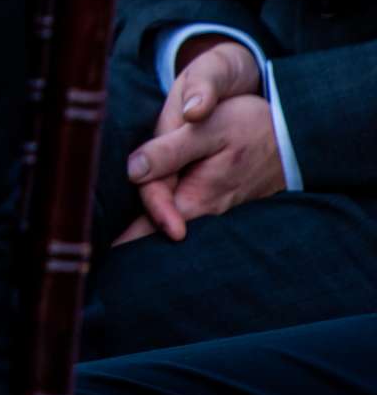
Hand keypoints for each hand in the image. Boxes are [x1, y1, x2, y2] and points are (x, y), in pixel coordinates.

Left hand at [116, 40, 283, 243]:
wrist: (295, 130)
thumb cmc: (248, 125)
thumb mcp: (206, 130)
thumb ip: (168, 151)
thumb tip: (132, 171)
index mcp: (197, 196)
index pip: (150, 222)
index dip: (125, 238)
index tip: (100, 257)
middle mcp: (208, 210)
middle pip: (161, 234)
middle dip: (134, 248)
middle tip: (104, 270)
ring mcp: (219, 208)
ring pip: (177, 227)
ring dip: (149, 238)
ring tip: (119, 256)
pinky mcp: (224, 201)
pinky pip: (191, 218)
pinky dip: (168, 225)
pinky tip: (152, 231)